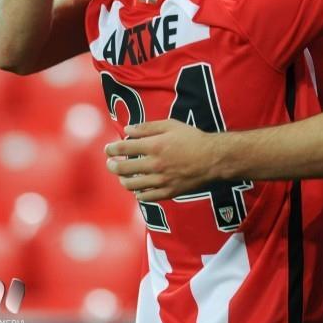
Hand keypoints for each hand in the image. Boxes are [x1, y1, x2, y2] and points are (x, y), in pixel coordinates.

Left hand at [105, 120, 226, 200]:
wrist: (214, 158)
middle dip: (112, 165)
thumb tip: (128, 129)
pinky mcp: (169, 192)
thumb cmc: (193, 138)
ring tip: (123, 176)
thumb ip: (148, 127)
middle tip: (111, 163)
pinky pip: (146, 197)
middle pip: (123, 168)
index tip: (108, 149)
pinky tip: (138, 189)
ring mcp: (161, 180)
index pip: (124, 148)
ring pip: (132, 185)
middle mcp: (155, 164)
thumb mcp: (172, 125)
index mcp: (155, 146)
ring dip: (123, 180)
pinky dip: (138, 193)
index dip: (112, 148)